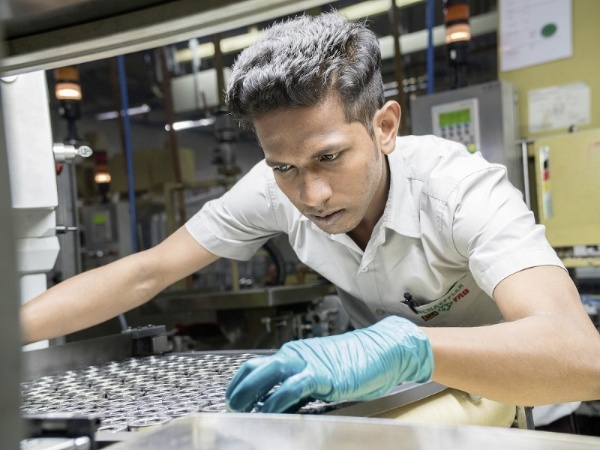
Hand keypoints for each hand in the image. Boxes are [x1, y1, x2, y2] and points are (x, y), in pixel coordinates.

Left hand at [225, 316, 433, 412]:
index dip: (239, 382)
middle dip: (238, 388)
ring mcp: (308, 362)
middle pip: (255, 368)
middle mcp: (296, 355)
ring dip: (251, 393)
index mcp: (294, 354)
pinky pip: (293, 386)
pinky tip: (269, 410)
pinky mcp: (323, 374)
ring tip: (242, 411)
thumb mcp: (321, 375)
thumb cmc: (356, 362)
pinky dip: (277, 399)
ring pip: (268, 374)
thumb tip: (280, 405)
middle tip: (231, 407)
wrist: (383, 348)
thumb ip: (300, 388)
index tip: (232, 398)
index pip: (256, 365)